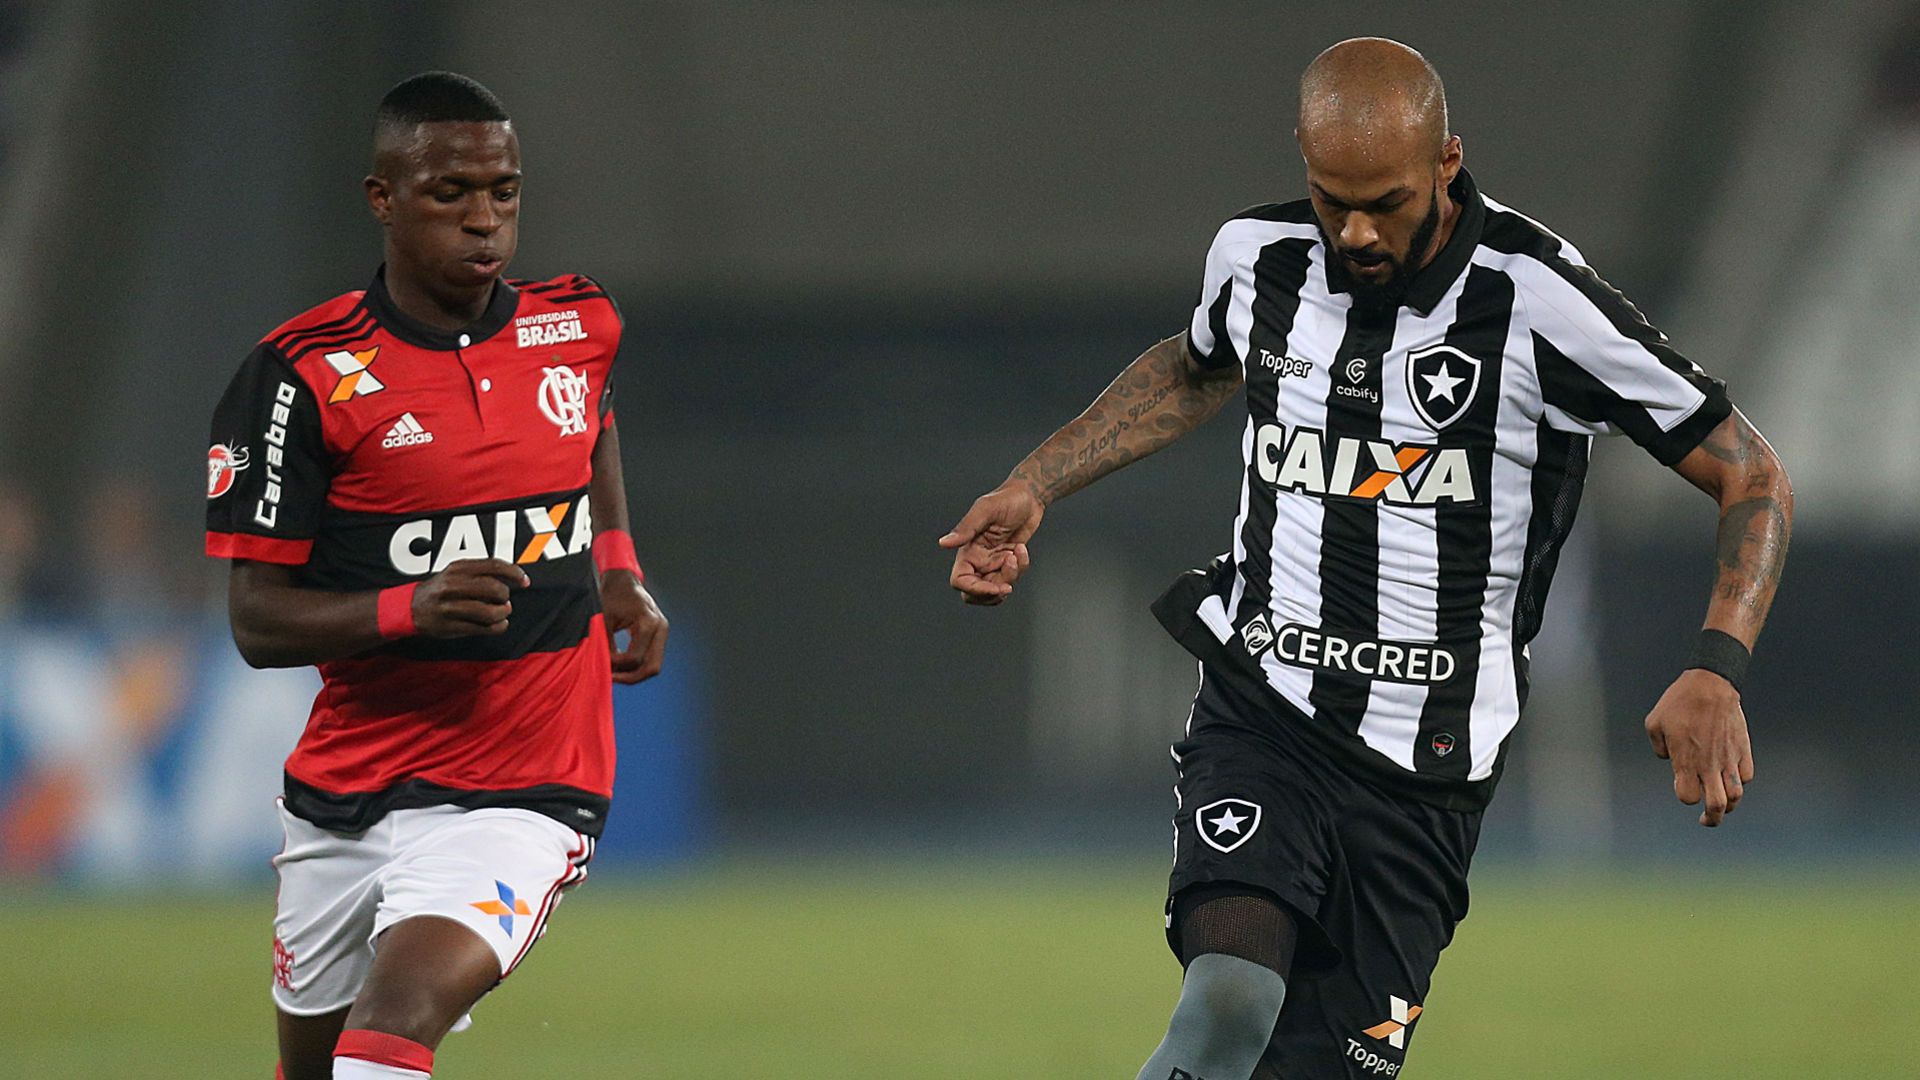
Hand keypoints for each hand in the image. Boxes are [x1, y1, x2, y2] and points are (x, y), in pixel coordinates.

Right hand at [411, 558, 527, 637]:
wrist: (411, 607)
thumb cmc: (441, 589)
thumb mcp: (456, 572)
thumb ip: (481, 571)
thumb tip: (514, 576)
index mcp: (457, 568)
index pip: (494, 565)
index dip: (514, 573)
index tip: (524, 581)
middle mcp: (453, 586)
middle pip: (495, 589)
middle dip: (505, 596)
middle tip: (504, 600)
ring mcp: (451, 607)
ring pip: (490, 612)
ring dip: (503, 613)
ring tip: (502, 612)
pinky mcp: (451, 626)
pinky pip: (483, 628)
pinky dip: (498, 627)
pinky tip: (499, 624)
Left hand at [600, 569, 667, 682]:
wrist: (624, 581)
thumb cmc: (614, 595)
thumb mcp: (606, 619)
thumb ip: (607, 643)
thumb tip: (605, 666)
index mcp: (648, 622)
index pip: (636, 657)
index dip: (618, 665)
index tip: (602, 663)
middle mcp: (660, 629)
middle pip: (652, 667)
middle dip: (631, 677)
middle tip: (611, 678)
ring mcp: (662, 633)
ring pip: (653, 666)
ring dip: (634, 673)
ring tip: (615, 673)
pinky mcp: (658, 635)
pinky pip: (651, 658)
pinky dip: (637, 665)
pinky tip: (621, 666)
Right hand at [939, 482, 1042, 604]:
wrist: (1030, 496)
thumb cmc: (1007, 498)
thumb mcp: (986, 510)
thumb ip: (965, 528)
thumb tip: (944, 543)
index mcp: (967, 550)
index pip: (960, 580)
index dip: (975, 589)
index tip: (997, 587)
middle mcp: (978, 559)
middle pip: (975, 593)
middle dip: (993, 591)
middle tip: (1007, 582)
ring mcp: (993, 562)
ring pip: (996, 588)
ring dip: (1010, 577)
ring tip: (1016, 554)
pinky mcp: (1008, 561)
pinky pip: (1012, 577)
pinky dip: (1021, 567)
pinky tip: (1021, 549)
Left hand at [1644, 668, 1754, 826]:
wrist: (1710, 685)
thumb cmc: (1678, 703)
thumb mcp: (1654, 723)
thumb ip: (1658, 748)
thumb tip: (1668, 760)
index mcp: (1686, 761)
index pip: (1688, 797)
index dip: (1685, 797)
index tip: (1682, 787)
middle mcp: (1709, 765)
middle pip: (1717, 805)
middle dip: (1712, 818)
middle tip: (1707, 820)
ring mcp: (1729, 759)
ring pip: (1736, 795)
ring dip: (1730, 805)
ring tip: (1722, 805)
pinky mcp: (1743, 750)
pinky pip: (1746, 776)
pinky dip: (1739, 782)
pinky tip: (1731, 778)